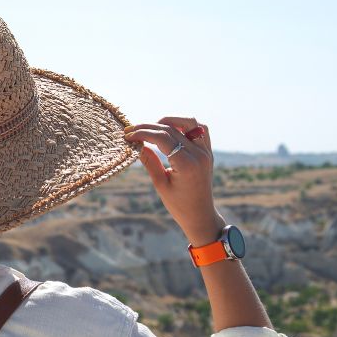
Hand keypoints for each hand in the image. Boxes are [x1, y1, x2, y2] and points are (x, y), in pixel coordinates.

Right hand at [124, 116, 224, 244]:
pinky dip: (185, 125)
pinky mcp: (208, 152)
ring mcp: (206, 152)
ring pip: (189, 123)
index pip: (162, 138)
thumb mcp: (160, 184)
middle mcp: (199, 155)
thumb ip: (150, 162)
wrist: (201, 215)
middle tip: (132, 130)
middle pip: (172, 129)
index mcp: (186, 165)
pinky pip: (200, 129)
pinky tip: (171, 130)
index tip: (128, 135)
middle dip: (149, 127)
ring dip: (170, 121)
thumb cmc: (179, 205)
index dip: (143, 133)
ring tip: (153, 127)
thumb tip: (136, 145)